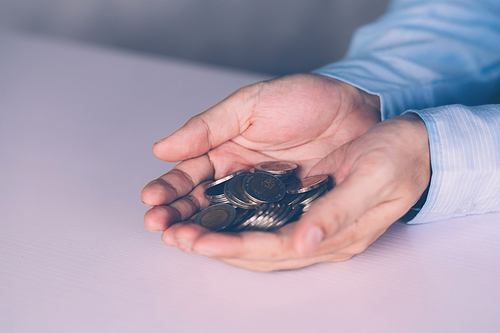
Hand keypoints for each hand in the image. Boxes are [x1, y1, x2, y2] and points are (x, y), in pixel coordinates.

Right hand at [141, 73, 382, 269]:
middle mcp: (240, 180)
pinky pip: (263, 228)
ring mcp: (264, 199)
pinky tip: (223, 245)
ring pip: (227, 220)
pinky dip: (243, 237)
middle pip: (202, 204)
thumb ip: (207, 127)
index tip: (152, 200)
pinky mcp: (289, 212)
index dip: (169, 188)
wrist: (356, 108)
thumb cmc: (304, 99)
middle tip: (161, 227)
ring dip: (203, 232)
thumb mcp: (250, 105)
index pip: (189, 175)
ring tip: (182, 240)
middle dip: (178, 216)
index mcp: (225, 152)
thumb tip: (162, 148)